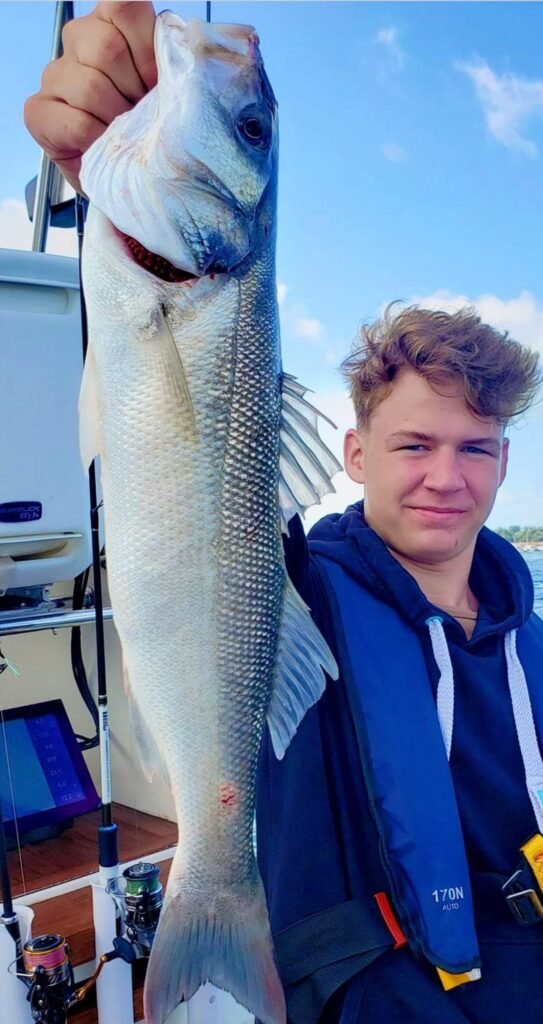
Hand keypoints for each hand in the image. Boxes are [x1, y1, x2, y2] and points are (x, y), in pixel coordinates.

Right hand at [23, 1, 156, 192]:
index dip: (147, 47)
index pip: (124, 5)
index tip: (157, 82)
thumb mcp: (172, 89)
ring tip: (125, 133)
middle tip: (142, 115)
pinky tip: (103, 145)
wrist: (129, 176)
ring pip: (90, 86)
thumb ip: (174, 59)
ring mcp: (55, 74)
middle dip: (134, 91)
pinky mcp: (38, 111)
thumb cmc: (152, 127)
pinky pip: (74, 122)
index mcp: (112, 24)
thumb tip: (191, 49)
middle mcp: (79, 39)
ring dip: (117, 119)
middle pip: (107, 47)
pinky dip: (98, 140)